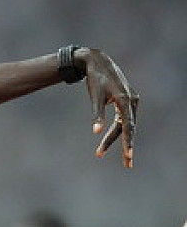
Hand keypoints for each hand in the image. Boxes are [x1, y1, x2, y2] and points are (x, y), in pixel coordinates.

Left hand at [83, 48, 138, 168]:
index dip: (128, 141)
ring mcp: (131, 101)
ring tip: (100, 153)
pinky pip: (123, 119)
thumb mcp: (94, 97)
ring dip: (115, 139)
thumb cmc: (94, 79)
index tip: (129, 155)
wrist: (97, 62)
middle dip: (124, 146)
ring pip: (125, 125)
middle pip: (128, 128)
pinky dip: (116, 130)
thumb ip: (96, 115)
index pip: (128, 125)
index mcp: (124, 99)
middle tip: (127, 164)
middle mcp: (132, 100)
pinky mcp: (126, 101)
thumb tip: (96, 132)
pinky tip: (107, 140)